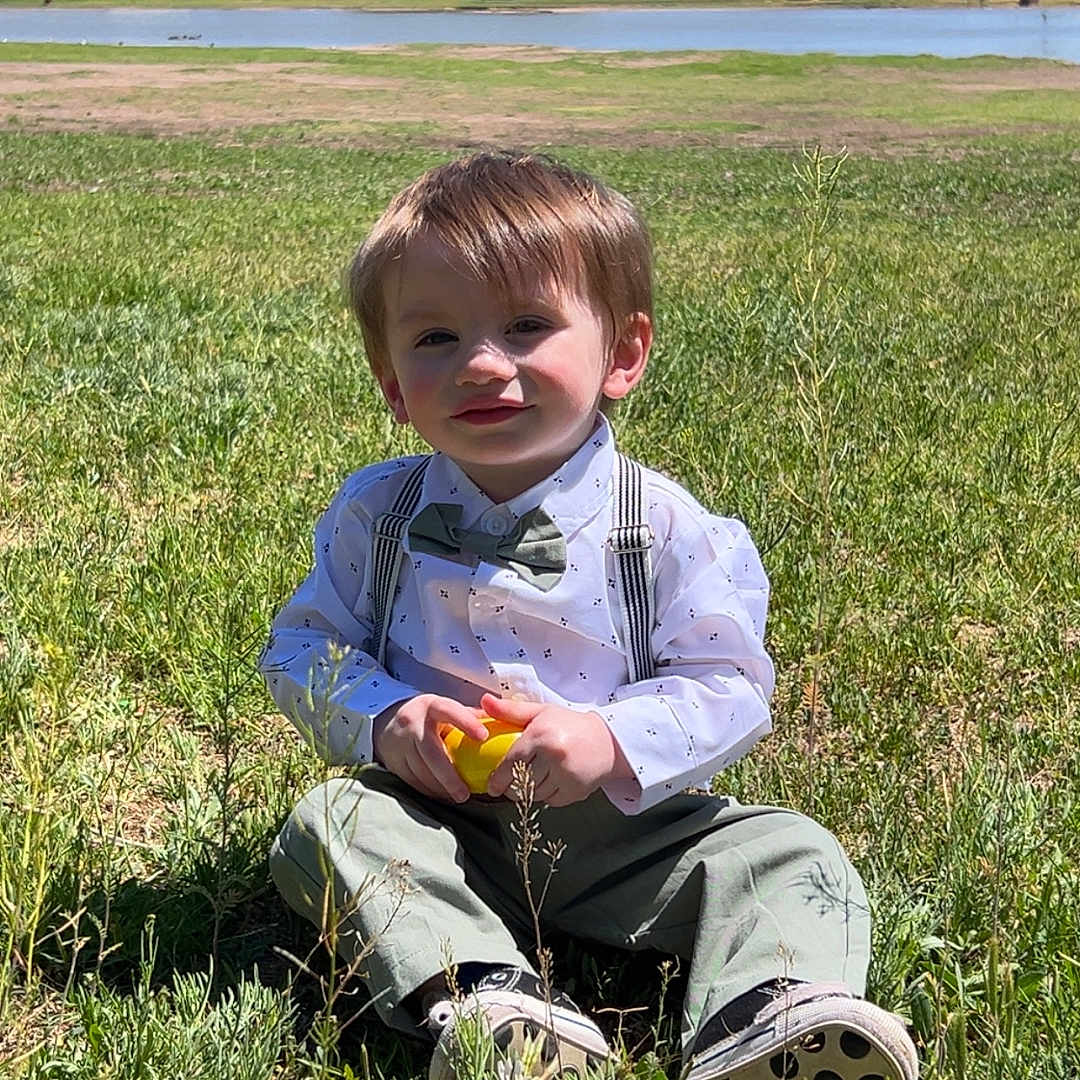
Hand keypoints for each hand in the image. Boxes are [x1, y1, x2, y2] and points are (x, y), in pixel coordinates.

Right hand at [373, 694, 489, 802]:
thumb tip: (503, 720)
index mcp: (430, 706)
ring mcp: (400, 743)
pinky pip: (413, 781)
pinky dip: (429, 790)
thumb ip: (469, 715)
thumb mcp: (444, 708)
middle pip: (431, 752)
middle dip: (449, 775)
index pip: (449, 711)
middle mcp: (412, 723)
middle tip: (465, 793)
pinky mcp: (393, 761)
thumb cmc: (428, 717)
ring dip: (440, 787)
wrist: (387, 724)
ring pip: (421, 770)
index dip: (466, 722)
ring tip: (458, 797)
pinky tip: (443, 796)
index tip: (483, 736)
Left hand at [482, 692, 632, 806]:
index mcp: (541, 736)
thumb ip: (510, 710)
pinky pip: (551, 801)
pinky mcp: (576, 791)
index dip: (498, 779)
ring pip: (535, 795)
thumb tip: (483, 701)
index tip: (492, 786)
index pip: (511, 763)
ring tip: (531, 781)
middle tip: (509, 784)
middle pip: (521, 783)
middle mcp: (554, 756)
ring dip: (529, 792)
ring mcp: (566, 775)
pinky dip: (547, 796)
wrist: (607, 741)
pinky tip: (550, 783)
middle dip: (512, 787)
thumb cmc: (570, 724)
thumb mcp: (540, 713)